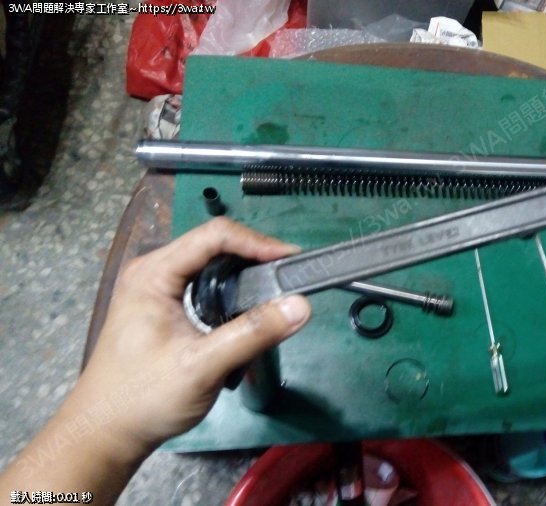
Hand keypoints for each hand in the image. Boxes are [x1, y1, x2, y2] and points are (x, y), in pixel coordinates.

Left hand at [70, 217, 310, 456]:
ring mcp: (156, 289)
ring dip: (244, 276)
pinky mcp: (163, 308)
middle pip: (214, 245)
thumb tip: (301, 306)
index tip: (292, 261)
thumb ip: (253, 333)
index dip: (258, 243)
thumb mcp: (203, 366)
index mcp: (153, 274)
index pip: (214, 236)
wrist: (105, 433)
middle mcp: (153, 272)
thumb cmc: (144, 398)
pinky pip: (204, 286)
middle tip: (290, 279)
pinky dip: (230, 294)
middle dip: (255, 258)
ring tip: (276, 294)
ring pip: (210, 266)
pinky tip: (248, 313)